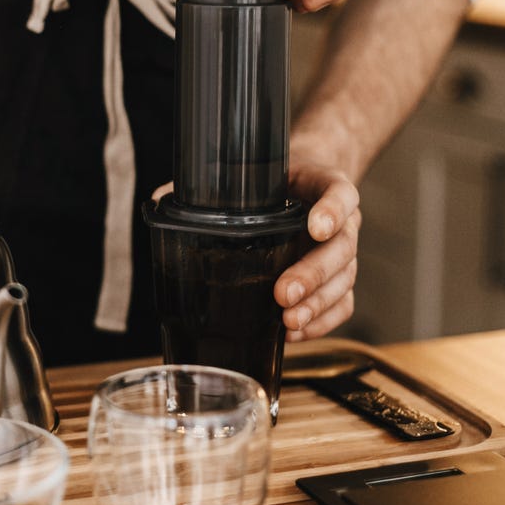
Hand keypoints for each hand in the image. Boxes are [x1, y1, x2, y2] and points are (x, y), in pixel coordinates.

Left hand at [151, 165, 358, 341]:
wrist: (305, 184)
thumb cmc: (275, 182)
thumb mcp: (253, 172)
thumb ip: (211, 184)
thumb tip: (161, 197)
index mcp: (325, 186)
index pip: (340, 193)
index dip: (333, 210)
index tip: (314, 227)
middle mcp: (342, 221)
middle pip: (342, 248)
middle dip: (313, 274)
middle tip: (283, 293)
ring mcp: (344, 252)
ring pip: (344, 280)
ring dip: (317, 304)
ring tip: (288, 320)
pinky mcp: (340, 280)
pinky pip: (342, 305)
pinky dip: (322, 322)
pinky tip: (295, 332)